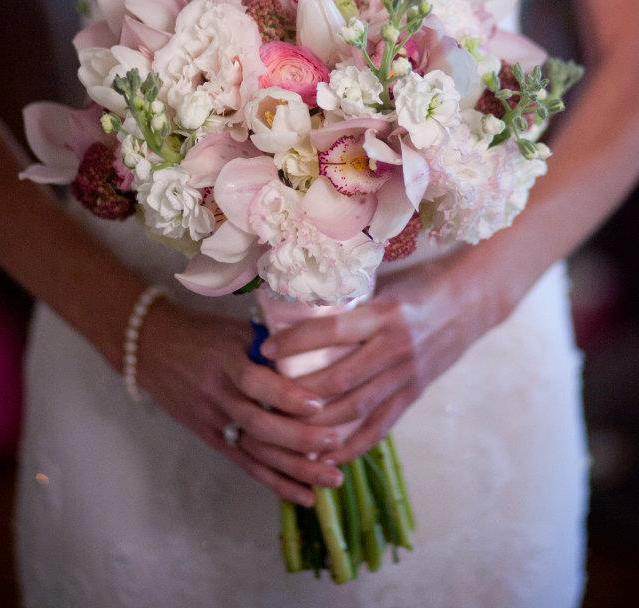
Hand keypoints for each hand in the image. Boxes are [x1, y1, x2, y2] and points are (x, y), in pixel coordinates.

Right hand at [137, 297, 345, 505]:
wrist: (151, 348)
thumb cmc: (201, 332)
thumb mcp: (234, 328)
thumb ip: (270, 345)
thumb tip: (316, 354)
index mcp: (225, 360)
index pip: (255, 382)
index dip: (285, 395)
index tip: (317, 404)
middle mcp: (218, 394)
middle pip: (258, 424)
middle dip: (299, 439)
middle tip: (335, 443)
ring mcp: (212, 420)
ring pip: (255, 451)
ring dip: (295, 468)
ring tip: (331, 477)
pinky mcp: (209, 438)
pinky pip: (245, 464)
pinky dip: (275, 482)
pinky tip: (304, 494)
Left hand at [260, 244, 518, 464]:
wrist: (472, 301)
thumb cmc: (422, 285)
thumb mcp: (385, 284)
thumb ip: (350, 302)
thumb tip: (299, 309)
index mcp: (385, 313)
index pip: (333, 330)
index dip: (298, 342)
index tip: (267, 349)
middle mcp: (396, 347)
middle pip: (339, 379)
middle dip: (298, 393)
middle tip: (265, 398)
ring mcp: (406, 376)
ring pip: (355, 409)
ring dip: (317, 423)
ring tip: (283, 430)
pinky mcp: (414, 395)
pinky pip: (379, 427)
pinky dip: (350, 445)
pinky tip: (323, 454)